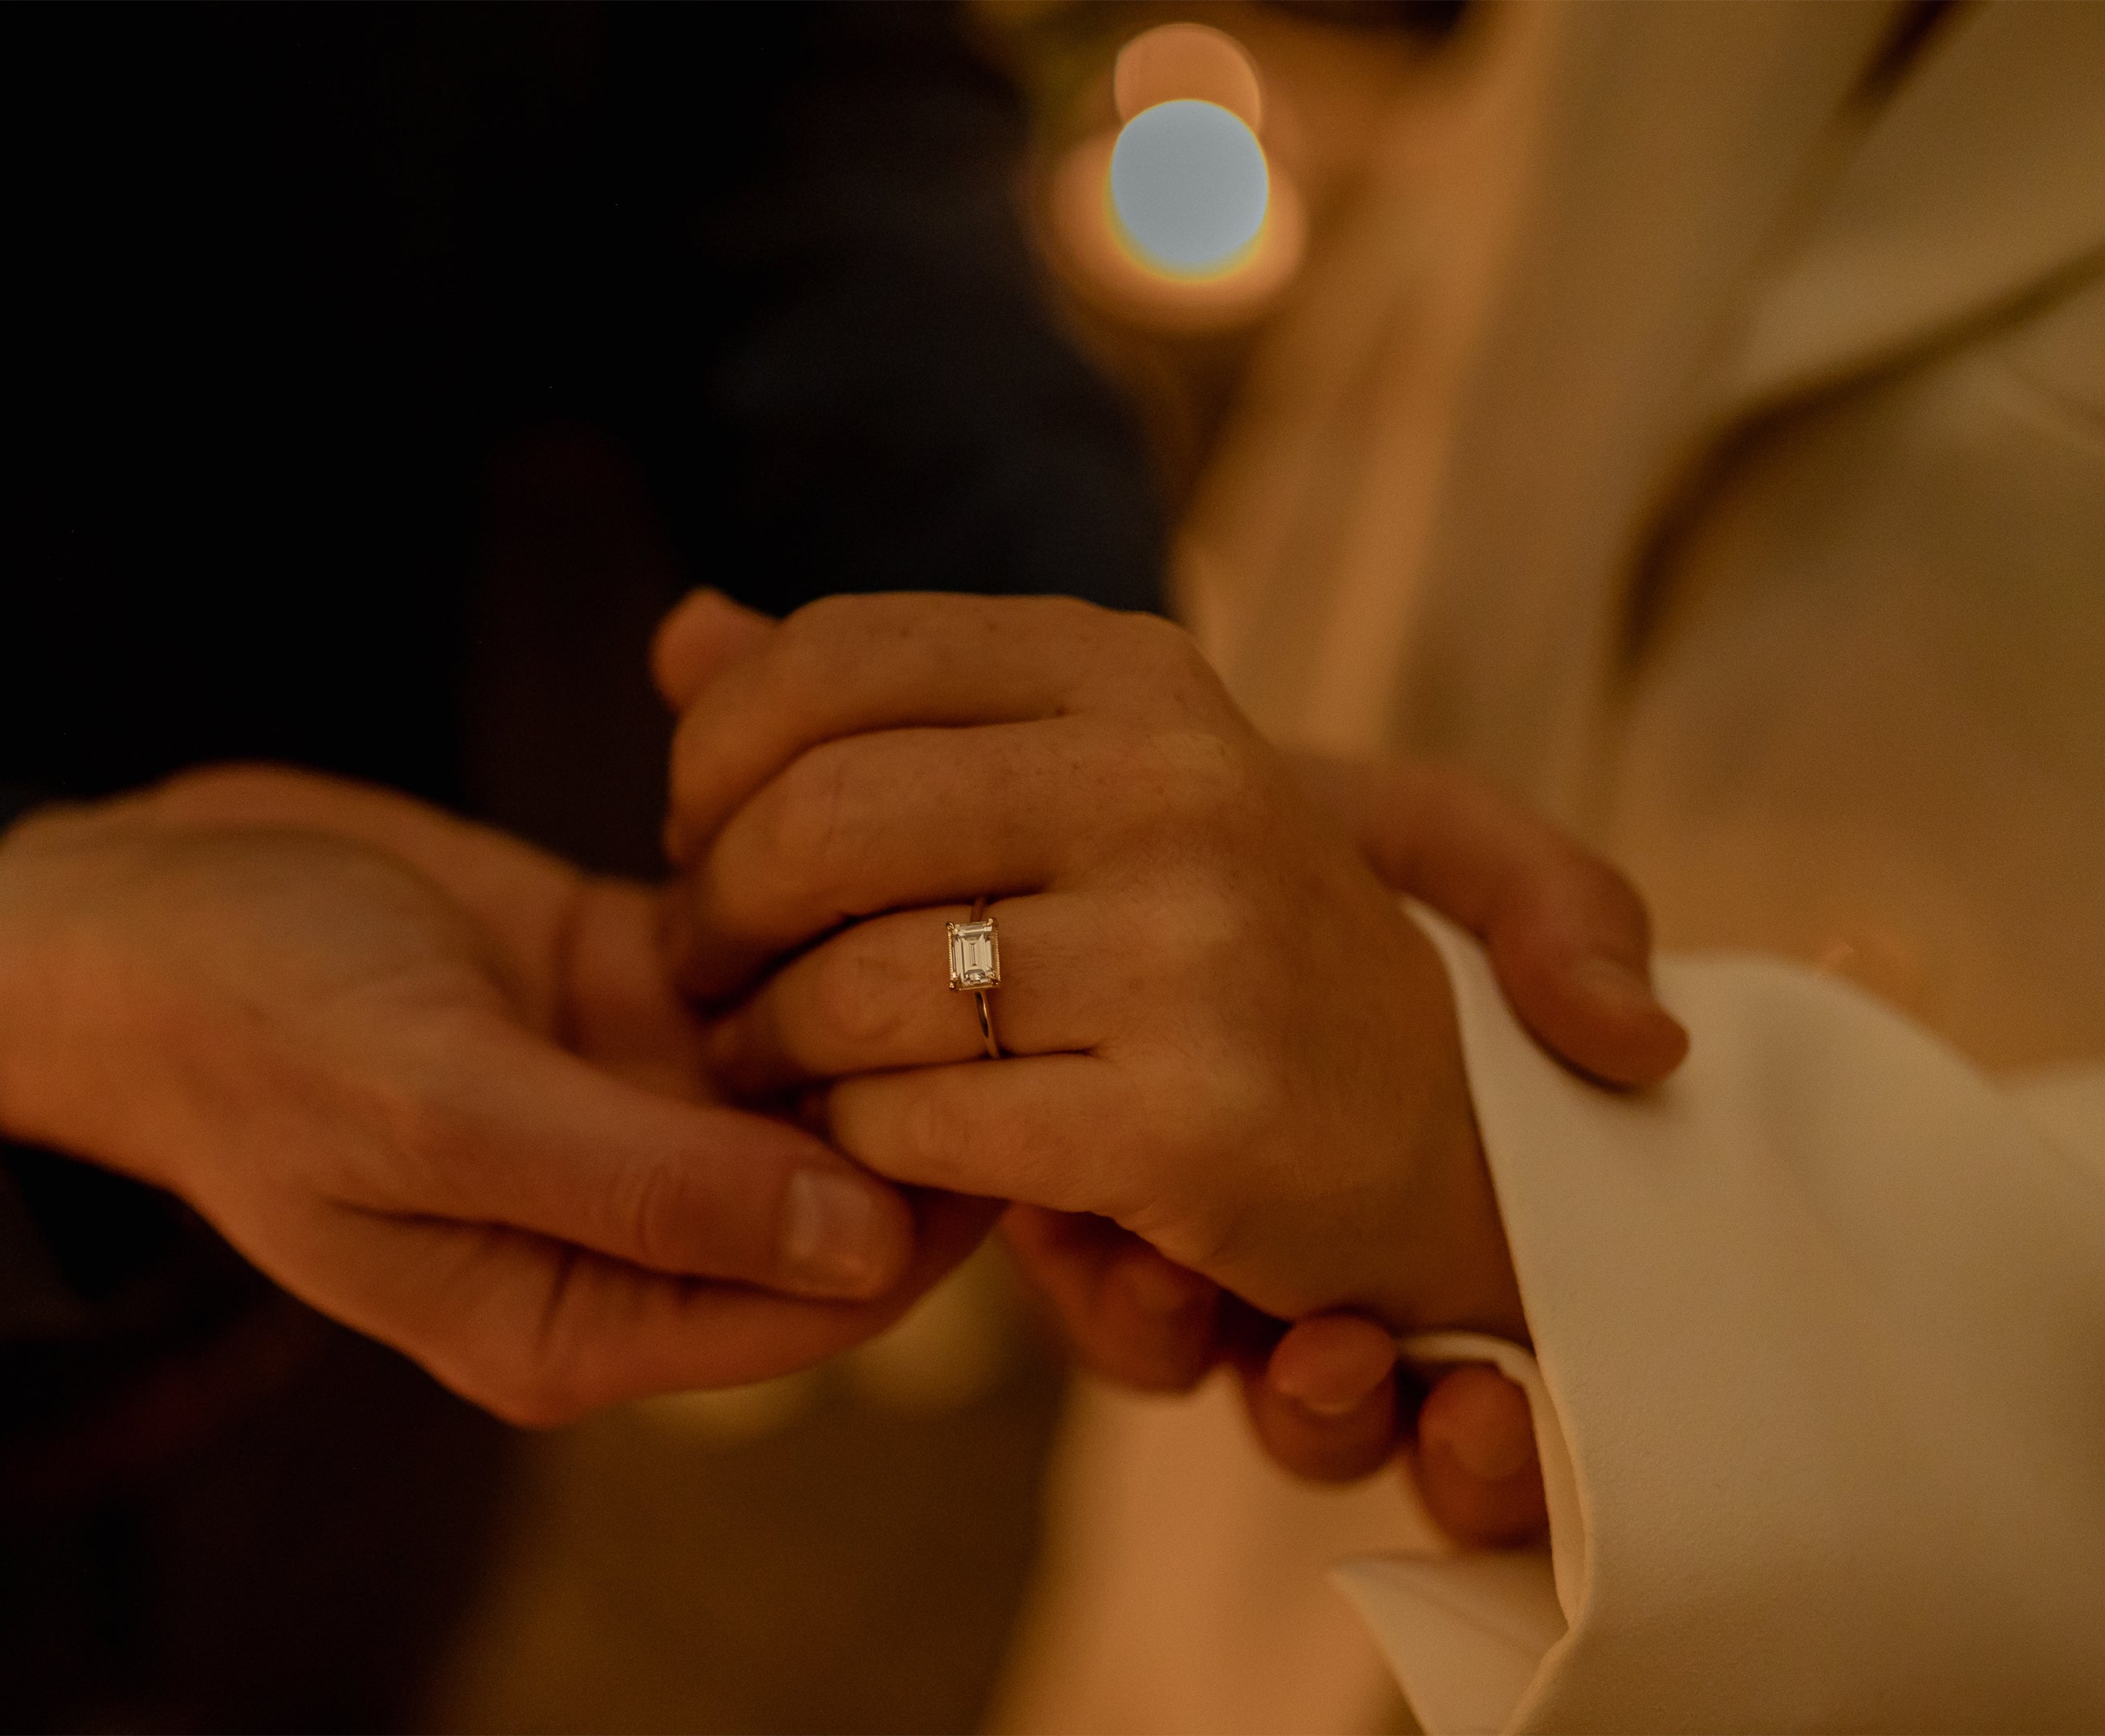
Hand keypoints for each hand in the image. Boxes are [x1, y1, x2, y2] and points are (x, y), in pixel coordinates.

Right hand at [0, 764, 993, 1425]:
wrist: (116, 915)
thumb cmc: (242, 1024)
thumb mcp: (434, 1108)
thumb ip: (648, 1189)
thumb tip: (869, 1244)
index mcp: (583, 1319)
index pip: (834, 1291)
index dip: (941, 1188)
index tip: (1001, 1037)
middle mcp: (629, 1231)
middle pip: (852, 1171)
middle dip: (921, 1046)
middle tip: (973, 884)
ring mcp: (633, 1105)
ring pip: (825, 1045)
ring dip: (865, 932)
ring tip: (892, 795)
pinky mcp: (625, 991)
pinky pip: (759, 944)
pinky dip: (782, 854)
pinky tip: (775, 745)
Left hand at [665, 589, 1511, 1329]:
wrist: (1424, 1134)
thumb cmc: (1199, 944)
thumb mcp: (1075, 781)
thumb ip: (880, 706)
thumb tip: (680, 637)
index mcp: (1132, 671)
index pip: (829, 658)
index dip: (714, 759)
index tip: (705, 838)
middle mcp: (1175, 783)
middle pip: (815, 818)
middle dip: (713, 913)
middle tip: (706, 976)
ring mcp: (1195, 953)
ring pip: (851, 987)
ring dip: (768, 1045)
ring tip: (773, 1064)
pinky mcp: (1189, 1122)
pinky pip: (915, 1124)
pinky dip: (857, 1141)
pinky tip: (872, 1137)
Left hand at [993, 756, 1686, 1545]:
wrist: (1044, 828)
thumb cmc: (1245, 834)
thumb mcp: (1412, 834)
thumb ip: (1544, 900)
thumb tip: (1650, 1037)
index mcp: (1448, 1200)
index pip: (1514, 1369)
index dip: (1518, 1432)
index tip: (1515, 1395)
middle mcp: (1346, 1272)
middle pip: (1420, 1446)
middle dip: (1456, 1459)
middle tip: (1468, 1416)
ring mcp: (1209, 1278)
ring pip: (1291, 1422)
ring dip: (1317, 1413)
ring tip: (1319, 1350)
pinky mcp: (1073, 1247)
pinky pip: (1131, 1344)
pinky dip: (1143, 1325)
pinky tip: (1143, 1266)